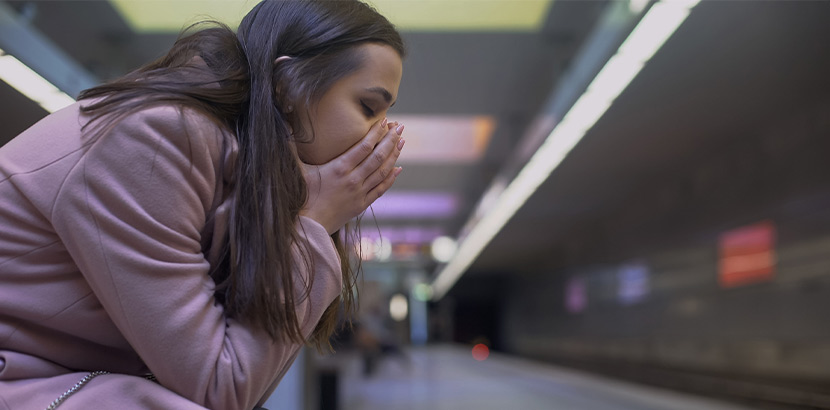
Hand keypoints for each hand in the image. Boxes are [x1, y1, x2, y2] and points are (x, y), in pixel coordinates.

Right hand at [300, 118, 404, 233]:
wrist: (308, 227)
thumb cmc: (300, 197)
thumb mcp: (297, 170)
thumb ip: (291, 147)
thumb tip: (282, 124)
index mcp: (339, 168)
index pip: (363, 146)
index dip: (376, 133)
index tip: (385, 121)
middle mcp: (353, 179)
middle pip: (378, 156)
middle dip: (390, 139)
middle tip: (400, 127)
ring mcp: (359, 193)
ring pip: (382, 171)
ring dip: (394, 155)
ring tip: (402, 141)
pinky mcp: (361, 205)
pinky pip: (381, 189)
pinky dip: (391, 178)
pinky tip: (398, 168)